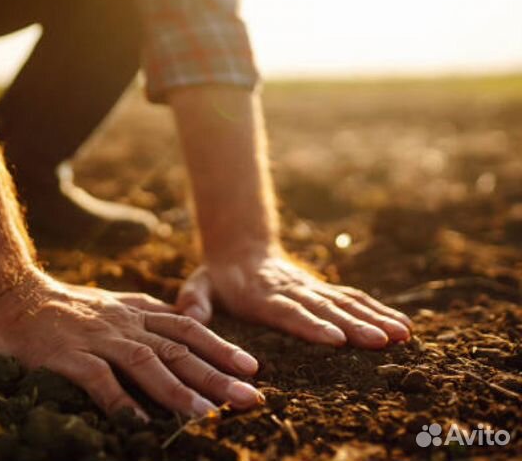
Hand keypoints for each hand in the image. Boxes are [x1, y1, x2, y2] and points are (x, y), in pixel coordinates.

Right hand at [0, 267, 262, 418]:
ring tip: (207, 415)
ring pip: (145, 362)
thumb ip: (142, 315)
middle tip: (250, 397)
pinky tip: (140, 426)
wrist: (6, 294)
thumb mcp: (109, 305)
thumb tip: (181, 326)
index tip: (251, 366)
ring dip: (178, 390)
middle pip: (178, 348)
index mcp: (133, 311)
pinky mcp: (66, 355)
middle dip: (217, 374)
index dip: (221, 347)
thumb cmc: (58, 306)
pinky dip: (121, 402)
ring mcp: (95, 338)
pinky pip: (98, 381)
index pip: (187, 327)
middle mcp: (121, 323)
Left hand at [176, 251, 411, 348]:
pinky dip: (377, 310)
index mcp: (261, 295)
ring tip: (401, 335)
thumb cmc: (218, 277)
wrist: (240, 249)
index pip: (288, 311)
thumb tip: (188, 315)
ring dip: (373, 318)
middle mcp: (291, 290)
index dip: (311, 325)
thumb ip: (195, 300)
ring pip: (345, 302)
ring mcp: (310, 288)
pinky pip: (353, 299)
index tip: (335, 339)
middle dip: (354, 325)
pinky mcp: (322, 289)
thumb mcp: (198, 285)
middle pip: (324, 308)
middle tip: (380, 341)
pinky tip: (402, 325)